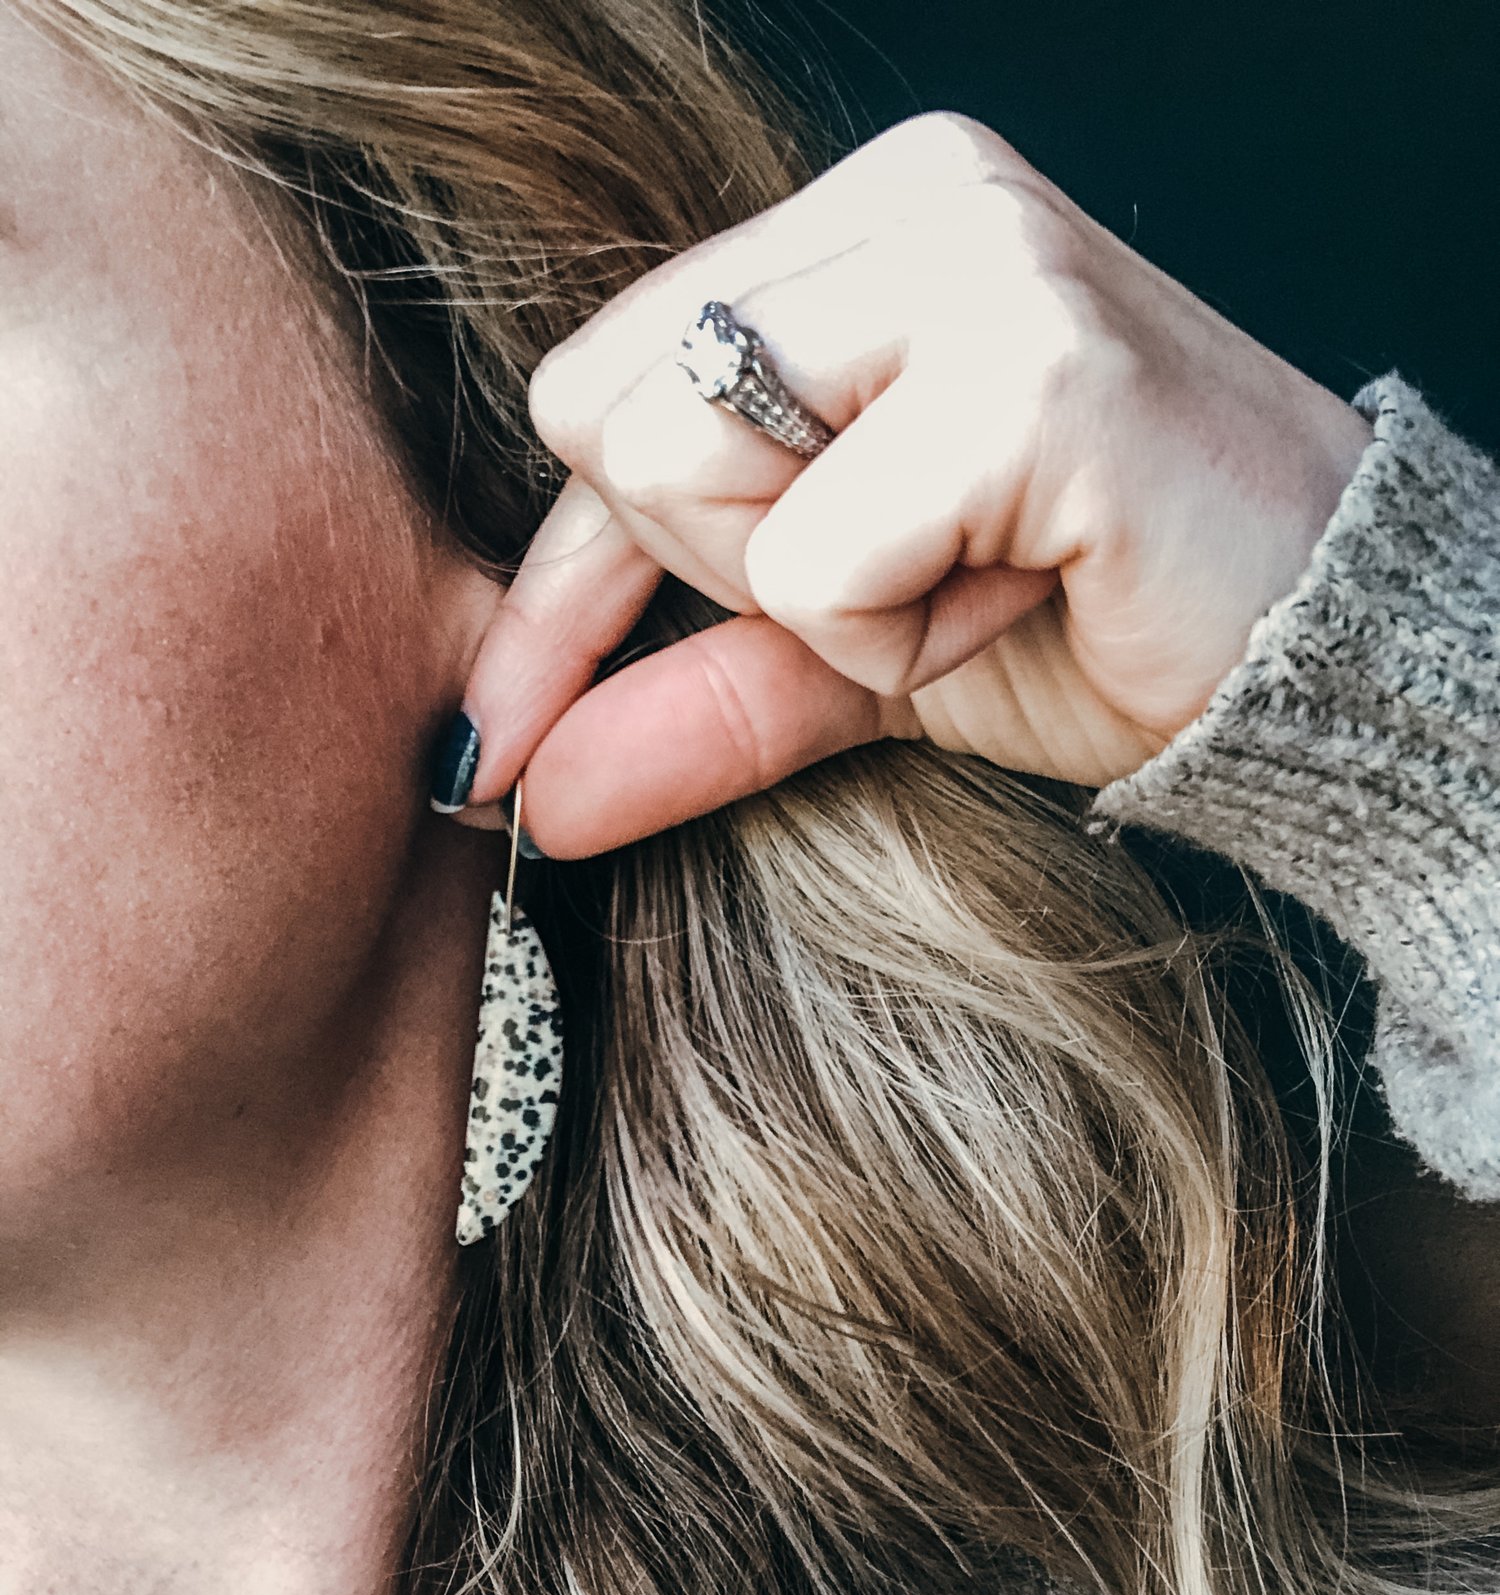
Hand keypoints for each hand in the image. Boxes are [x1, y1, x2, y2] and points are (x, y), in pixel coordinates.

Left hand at [452, 111, 1373, 857]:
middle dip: (725, 571)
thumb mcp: (853, 657)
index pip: (600, 386)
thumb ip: (686, 692)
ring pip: (680, 464)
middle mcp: (911, 197)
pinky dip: (894, 636)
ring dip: (814, 597)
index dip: (562, 578)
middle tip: (901, 584)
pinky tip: (1024, 591)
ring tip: (970, 579)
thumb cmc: (1092, 624)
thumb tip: (522, 791)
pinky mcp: (1032, 364)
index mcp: (859, 226)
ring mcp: (977, 255)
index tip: (513, 728)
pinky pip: (814, 556)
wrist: (1311, 657)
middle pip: (610, 420)